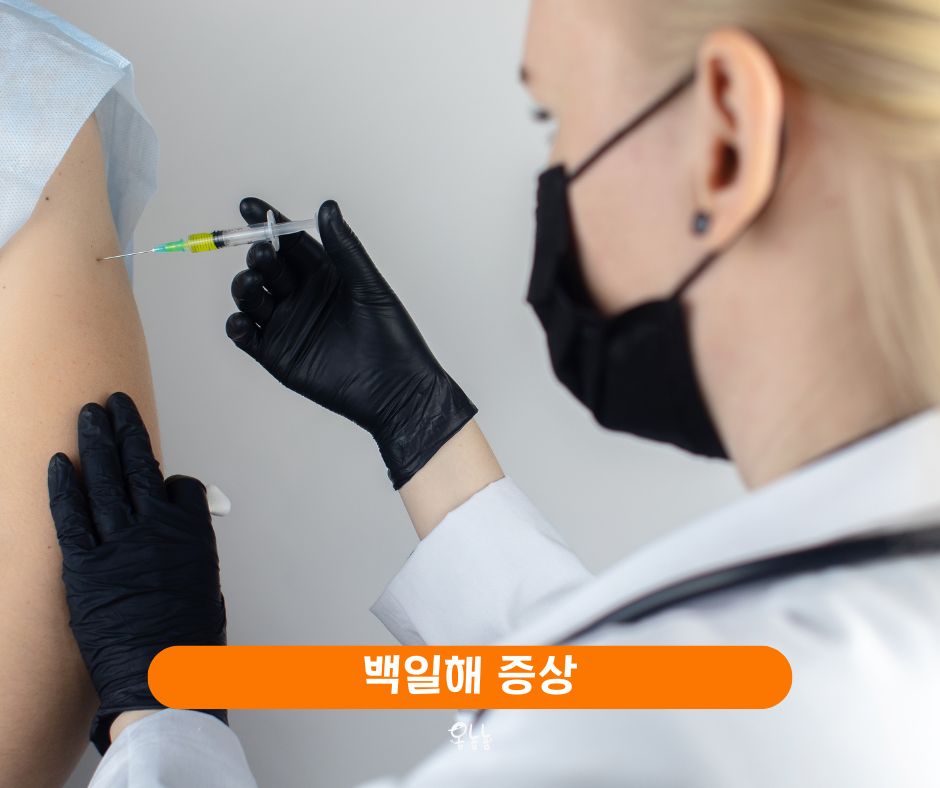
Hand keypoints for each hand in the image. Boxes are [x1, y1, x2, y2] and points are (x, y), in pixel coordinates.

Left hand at [48, 392, 226, 754]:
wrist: (163, 681)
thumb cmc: (190, 645)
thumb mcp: (205, 591)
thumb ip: (188, 556)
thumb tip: (174, 543)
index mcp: (192, 535)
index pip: (183, 487)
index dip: (172, 481)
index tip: (162, 480)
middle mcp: (157, 530)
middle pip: (140, 467)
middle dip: (127, 430)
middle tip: (117, 403)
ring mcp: (119, 545)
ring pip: (107, 480)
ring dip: (97, 443)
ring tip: (90, 414)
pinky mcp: (84, 567)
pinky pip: (71, 518)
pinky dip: (64, 488)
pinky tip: (59, 463)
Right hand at [225, 198, 477, 489]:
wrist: (395, 388)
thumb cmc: (391, 335)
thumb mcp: (368, 285)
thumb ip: (344, 248)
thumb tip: (326, 207)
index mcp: (324, 275)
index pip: (289, 242)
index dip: (268, 223)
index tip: (248, 206)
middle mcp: (302, 296)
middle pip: (267, 268)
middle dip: (258, 257)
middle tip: (261, 253)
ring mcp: (287, 325)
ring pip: (251, 298)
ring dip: (244, 287)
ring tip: (252, 283)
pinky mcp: (277, 356)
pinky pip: (246, 337)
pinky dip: (237, 326)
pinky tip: (242, 319)